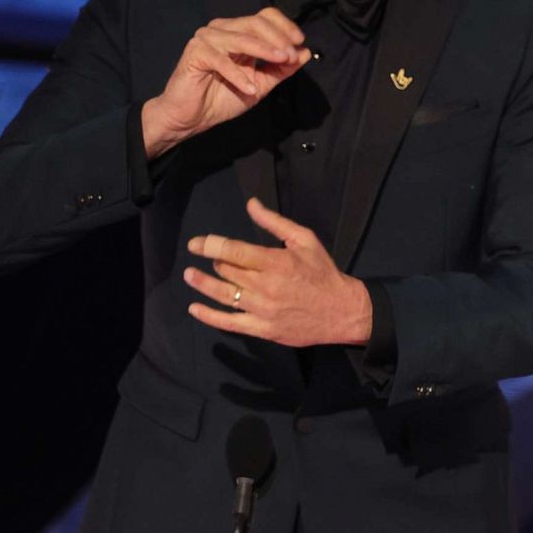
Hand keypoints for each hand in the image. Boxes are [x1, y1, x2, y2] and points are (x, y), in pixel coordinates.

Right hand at [142, 7, 310, 156]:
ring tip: (281, 62)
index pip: (265, 17)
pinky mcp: (195, 52)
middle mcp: (222, 30)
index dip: (285, 27)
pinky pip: (221, 60)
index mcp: (238, 33)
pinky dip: (238, 74)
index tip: (300, 43)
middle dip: (278, 39)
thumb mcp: (261, 84)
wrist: (192, 117)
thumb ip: (281, 69)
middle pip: (256, 22)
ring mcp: (207, 38)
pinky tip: (250, 88)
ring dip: (265, 50)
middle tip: (291, 56)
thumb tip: (304, 53)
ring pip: (241, 37)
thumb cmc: (222, 98)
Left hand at [182, 197, 372, 347]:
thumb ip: (275, 222)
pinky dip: (209, 316)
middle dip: (214, 262)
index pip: (234, 252)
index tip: (195, 243)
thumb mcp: (305, 240)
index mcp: (275, 262)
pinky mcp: (262, 329)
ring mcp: (262, 310)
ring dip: (203, 284)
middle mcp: (265, 286)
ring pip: (224, 295)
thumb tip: (250, 203)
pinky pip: (229, 323)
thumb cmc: (322, 272)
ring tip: (190, 276)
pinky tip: (195, 308)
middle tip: (209, 258)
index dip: (210, 245)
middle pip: (227, 271)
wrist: (342, 311)